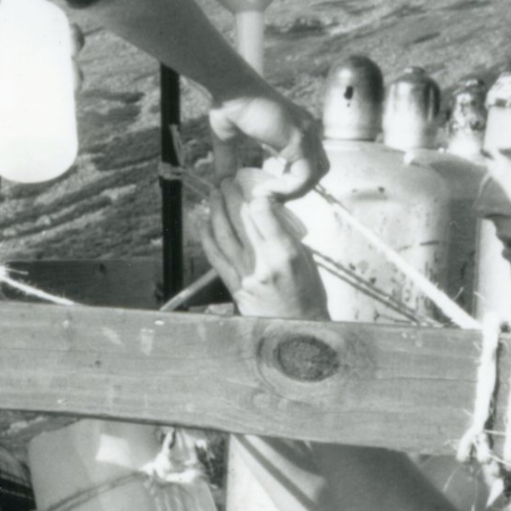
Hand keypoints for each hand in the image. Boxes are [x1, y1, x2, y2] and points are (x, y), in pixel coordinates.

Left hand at [198, 173, 329, 320]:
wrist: (299, 329)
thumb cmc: (307, 292)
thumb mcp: (305, 258)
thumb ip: (284, 235)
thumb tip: (265, 210)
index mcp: (286, 253)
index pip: (263, 215)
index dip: (254, 196)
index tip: (250, 185)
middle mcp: (263, 263)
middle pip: (241, 221)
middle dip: (231, 196)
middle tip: (226, 181)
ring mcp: (246, 275)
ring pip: (224, 235)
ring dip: (216, 211)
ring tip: (214, 194)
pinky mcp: (234, 287)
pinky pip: (215, 257)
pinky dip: (206, 237)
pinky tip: (202, 222)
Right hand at [206, 90, 326, 198]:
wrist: (231, 87)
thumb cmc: (229, 104)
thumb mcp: (227, 138)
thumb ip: (229, 160)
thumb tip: (221, 183)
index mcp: (296, 128)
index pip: (308, 162)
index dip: (291, 181)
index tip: (265, 188)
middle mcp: (307, 129)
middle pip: (318, 170)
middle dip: (295, 188)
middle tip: (270, 195)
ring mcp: (306, 133)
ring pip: (314, 176)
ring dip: (291, 191)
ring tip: (265, 193)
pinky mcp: (298, 139)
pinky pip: (303, 176)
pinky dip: (287, 188)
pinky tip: (265, 188)